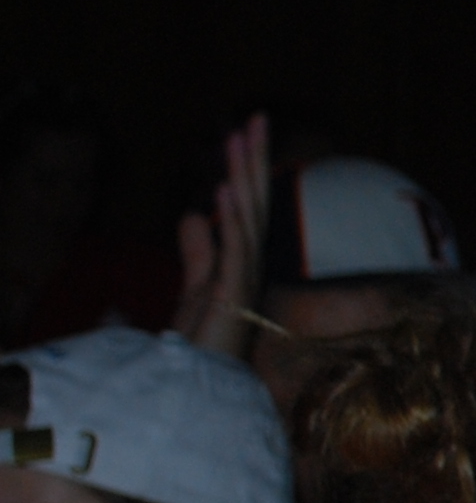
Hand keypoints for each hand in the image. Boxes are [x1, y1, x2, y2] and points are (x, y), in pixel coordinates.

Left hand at [169, 114, 271, 362]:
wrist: (199, 386)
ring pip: (248, 216)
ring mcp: (245, 277)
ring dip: (242, 176)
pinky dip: (230, 219)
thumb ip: (197, 251)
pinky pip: (234, 249)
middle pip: (256, 201)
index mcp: (243, 259)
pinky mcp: (232, 294)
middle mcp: (251, 263)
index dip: (246, 167)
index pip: (247, 204)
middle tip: (255, 117)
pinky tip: (222, 190)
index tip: (242, 130)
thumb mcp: (193, 287)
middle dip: (254, 159)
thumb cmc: (202, 343)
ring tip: (238, 138)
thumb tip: (194, 213)